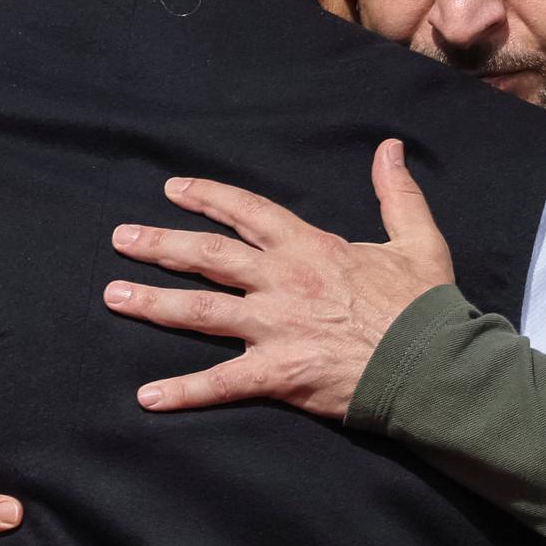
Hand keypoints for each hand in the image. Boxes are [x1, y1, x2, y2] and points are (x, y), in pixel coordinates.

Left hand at [103, 138, 453, 417]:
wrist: (431, 363)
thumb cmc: (424, 306)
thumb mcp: (416, 239)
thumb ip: (396, 193)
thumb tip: (391, 148)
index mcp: (310, 248)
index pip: (247, 212)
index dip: (208, 197)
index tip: (173, 189)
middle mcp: (282, 281)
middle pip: (208, 255)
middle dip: (161, 244)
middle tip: (120, 238)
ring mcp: (275, 327)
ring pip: (200, 311)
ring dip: (153, 303)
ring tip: (113, 295)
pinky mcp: (277, 373)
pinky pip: (221, 384)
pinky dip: (183, 391)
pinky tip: (147, 397)